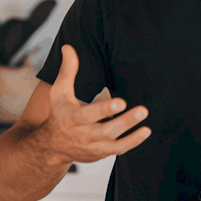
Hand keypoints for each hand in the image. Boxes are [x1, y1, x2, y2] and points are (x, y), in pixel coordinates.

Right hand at [44, 44, 150, 164]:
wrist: (53, 146)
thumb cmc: (59, 113)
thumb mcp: (59, 92)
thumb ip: (67, 70)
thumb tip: (68, 47)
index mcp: (72, 118)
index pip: (89, 115)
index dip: (104, 109)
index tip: (121, 101)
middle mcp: (82, 134)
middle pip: (105, 131)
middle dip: (125, 122)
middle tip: (142, 110)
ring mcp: (92, 146)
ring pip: (114, 143)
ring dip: (132, 135)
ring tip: (147, 125)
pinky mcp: (101, 153)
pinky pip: (118, 150)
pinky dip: (132, 143)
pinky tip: (145, 132)